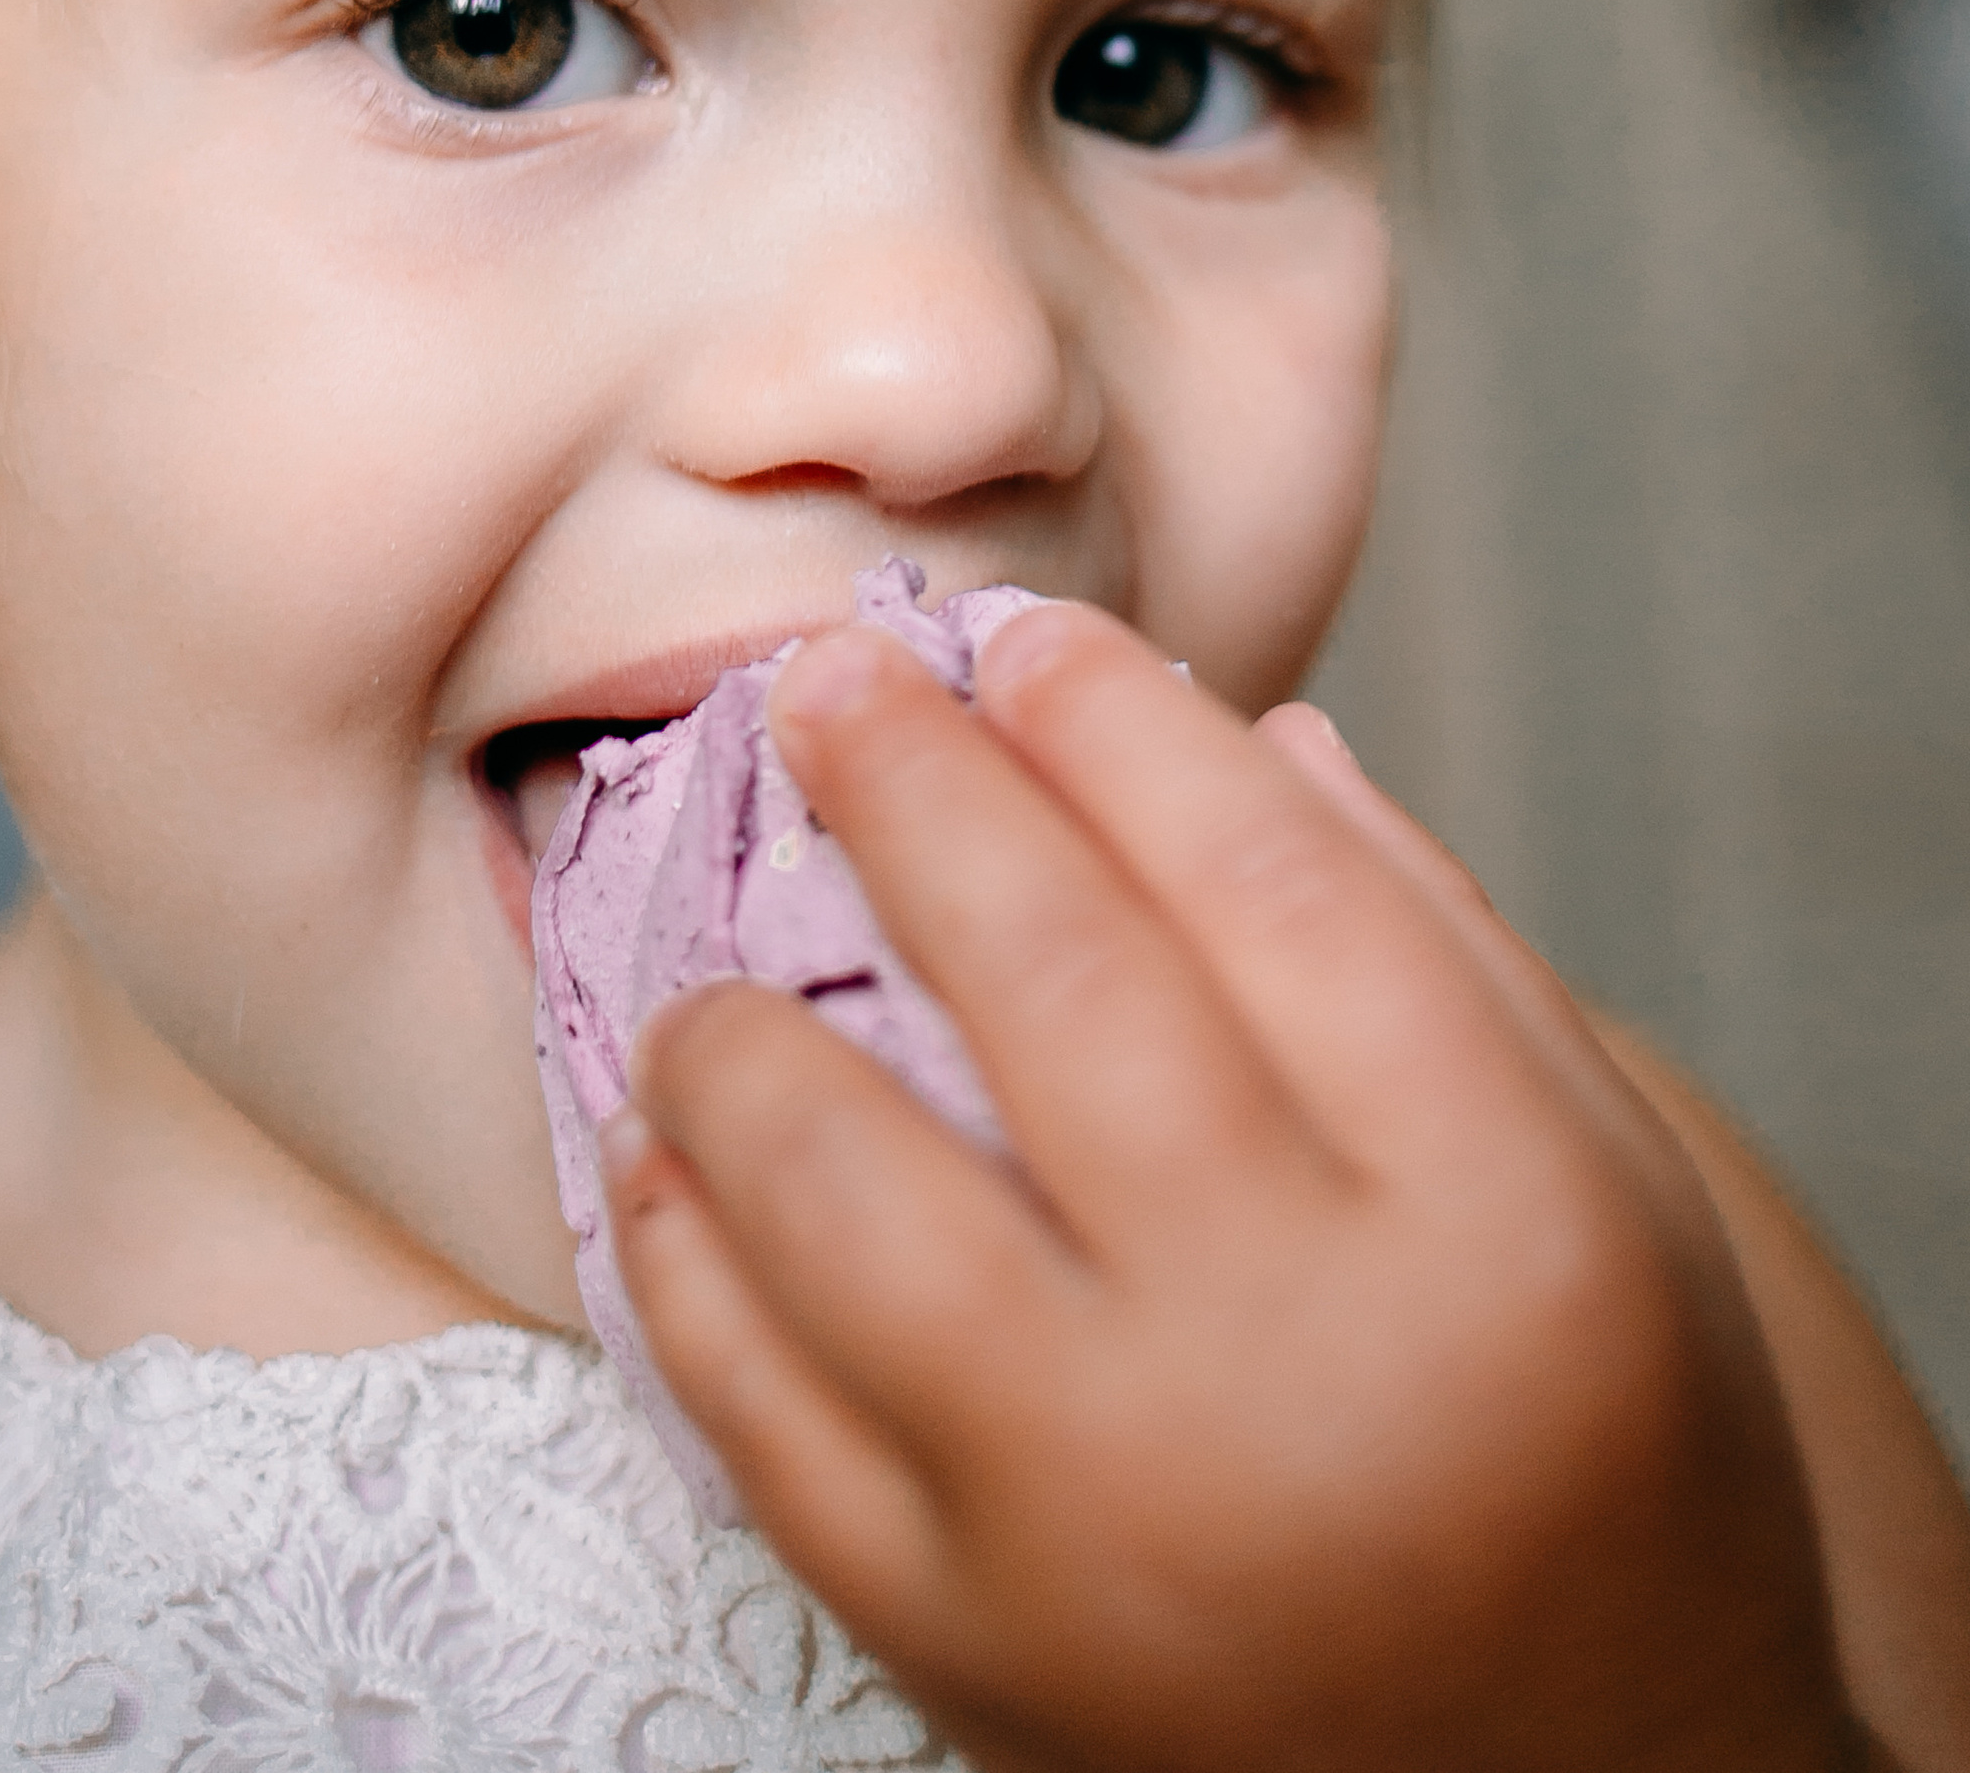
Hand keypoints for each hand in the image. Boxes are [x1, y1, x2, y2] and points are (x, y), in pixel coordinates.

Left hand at [604, 602, 1857, 1772]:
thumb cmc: (1600, 1455)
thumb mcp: (1617, 1188)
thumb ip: (1441, 949)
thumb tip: (1244, 730)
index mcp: (1492, 1220)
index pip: (1271, 888)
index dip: (1121, 724)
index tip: (1018, 635)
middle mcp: (1296, 1360)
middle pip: (1058, 990)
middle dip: (913, 792)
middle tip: (817, 680)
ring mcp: (1111, 1519)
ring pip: (855, 1209)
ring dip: (744, 1036)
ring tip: (704, 951)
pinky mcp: (969, 1648)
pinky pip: (764, 1424)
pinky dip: (683, 1267)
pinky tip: (666, 1157)